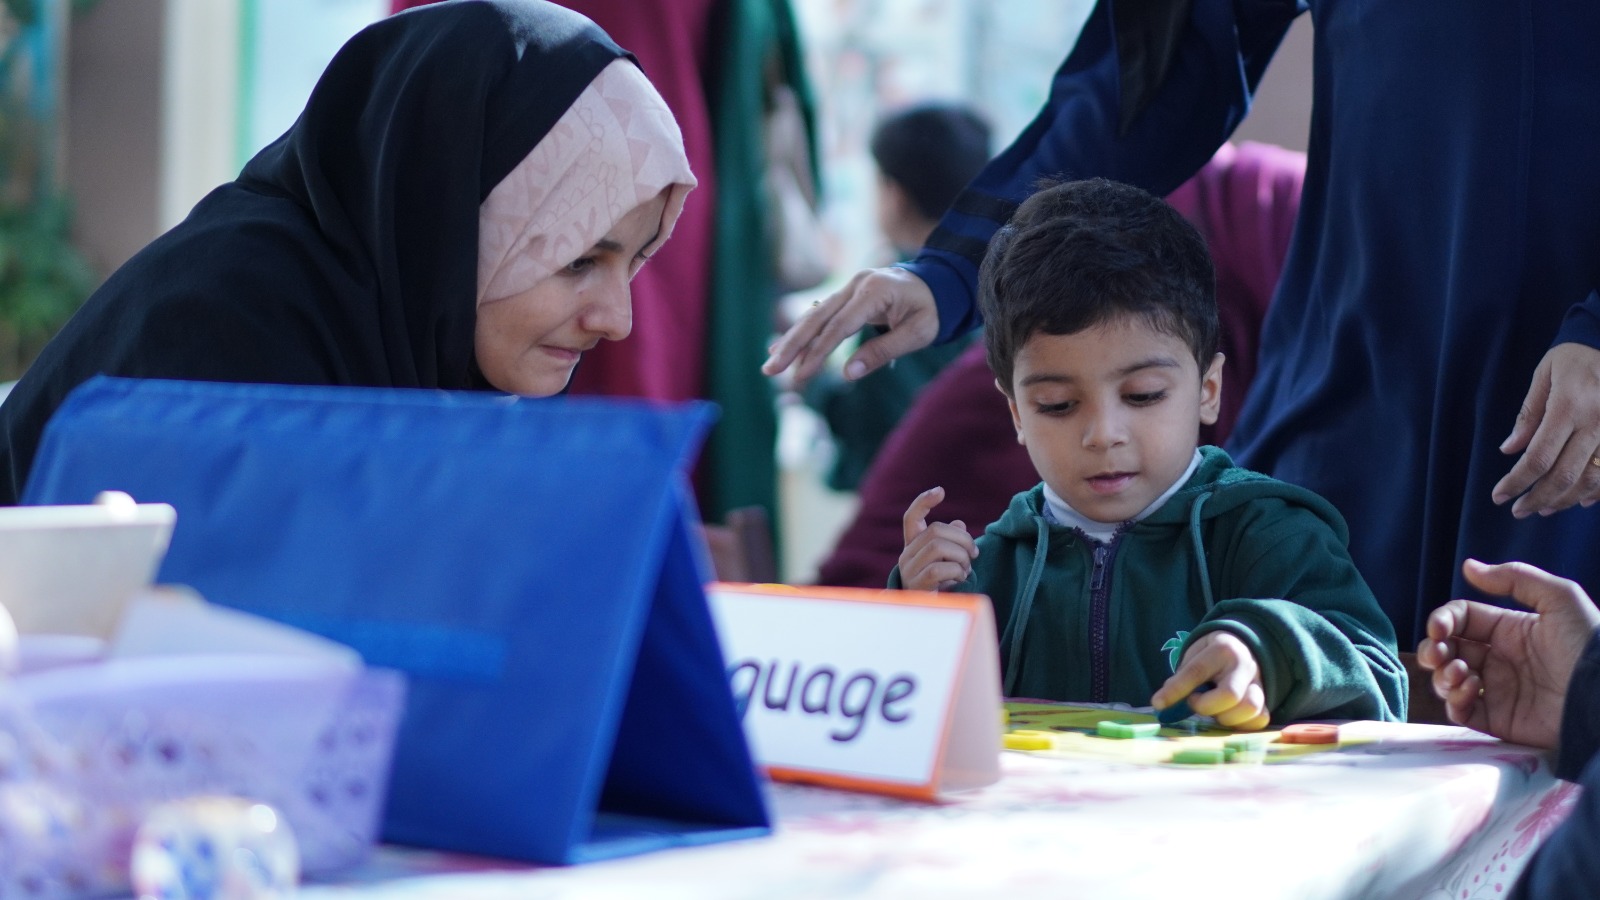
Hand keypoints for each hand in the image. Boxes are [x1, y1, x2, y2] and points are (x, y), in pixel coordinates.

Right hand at [762, 266, 939, 384]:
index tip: (802, 376)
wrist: (941, 282)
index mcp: (874, 291)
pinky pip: (821, 314)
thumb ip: (883, 352)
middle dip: (792, 346)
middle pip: (817, 318)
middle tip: (770, 371)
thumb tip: (848, 374)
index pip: (839, 327)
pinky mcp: (847, 294)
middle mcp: (857, 284)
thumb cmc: (932, 310)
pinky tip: (784, 346)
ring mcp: (850, 286)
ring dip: (792, 341)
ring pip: (814, 315)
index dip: (818, 353)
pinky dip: (803, 332)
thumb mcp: (917, 334)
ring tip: (771, 364)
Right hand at [897, 486, 978, 591]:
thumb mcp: (948, 563)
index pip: (912, 518)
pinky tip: (961, 579)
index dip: (924, 502)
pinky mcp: (917, 586)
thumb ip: (951, 543)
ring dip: (960, 556)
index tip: (940, 491)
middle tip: (974, 554)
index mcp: (912, 547)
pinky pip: (939, 569)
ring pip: (937, 546)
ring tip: (966, 569)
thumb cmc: (940, 590)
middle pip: (935, 530)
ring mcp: (909, 571)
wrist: (928, 621)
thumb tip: (959, 522)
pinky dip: (956, 572)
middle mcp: (906, 556)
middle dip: (962, 538)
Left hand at [1150, 631, 1269, 730]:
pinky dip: (1242, 724)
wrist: (1243, 646)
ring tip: (1214, 712)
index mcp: (1221, 649)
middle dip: (1206, 706)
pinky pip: (1260, 718)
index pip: (1196, 672)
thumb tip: (1164, 703)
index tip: (1158, 703)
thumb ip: (1182, 676)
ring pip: (1250, 708)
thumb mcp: (1194, 655)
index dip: (1176, 690)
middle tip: (1195, 704)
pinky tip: (1228, 718)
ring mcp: (1259, 683)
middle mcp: (1244, 665)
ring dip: (1226, 718)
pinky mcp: (1266, 699)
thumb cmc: (1211, 654)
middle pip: (1229, 695)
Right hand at [1416, 558, 1599, 747]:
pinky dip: (1455, 702)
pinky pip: (1462, 713)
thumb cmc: (1589, 644)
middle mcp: (1499, 659)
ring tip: (1462, 674)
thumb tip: (1468, 566)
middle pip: (1448, 651)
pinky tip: (1471, 691)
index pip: (1461, 620)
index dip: (1442, 621)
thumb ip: (1515, 577)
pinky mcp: (1500, 720)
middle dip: (1434, 650)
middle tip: (1438, 655)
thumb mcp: (1560, 598)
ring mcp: (1498, 691)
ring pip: (1448, 682)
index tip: (1438, 629)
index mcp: (1509, 630)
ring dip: (1443, 676)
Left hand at [1493, 342, 1599, 516]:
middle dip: (1538, 498)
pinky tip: (1577, 501)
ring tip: (1542, 509)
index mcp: (1570, 405)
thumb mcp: (1545, 374)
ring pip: (1590, 480)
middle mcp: (1597, 422)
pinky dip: (1595, 492)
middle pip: (1565, 475)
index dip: (1517, 481)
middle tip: (1518, 511)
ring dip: (1564, 500)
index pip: (1538, 456)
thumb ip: (1529, 413)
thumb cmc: (1577, 359)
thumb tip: (1509, 450)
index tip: (1499, 496)